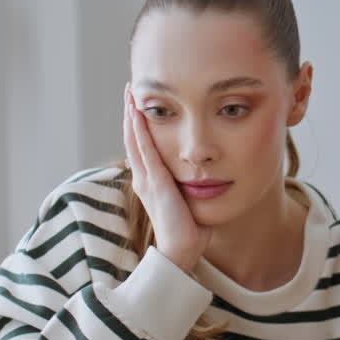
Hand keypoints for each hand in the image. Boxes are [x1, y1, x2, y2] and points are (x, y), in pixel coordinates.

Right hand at [123, 85, 209, 272]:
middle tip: (131, 88)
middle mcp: (144, 178)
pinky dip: (139, 130)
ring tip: (131, 92)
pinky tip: (137, 112)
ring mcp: (146, 179)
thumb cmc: (191, 231)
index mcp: (151, 182)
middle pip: (133, 137)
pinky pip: (144, 150)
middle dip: (131, 112)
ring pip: (134, 139)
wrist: (182, 251)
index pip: (142, 146)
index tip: (140, 103)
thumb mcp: (190, 200)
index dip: (139, 124)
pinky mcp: (154, 182)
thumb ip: (192, 186)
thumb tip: (208, 176)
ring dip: (131, 114)